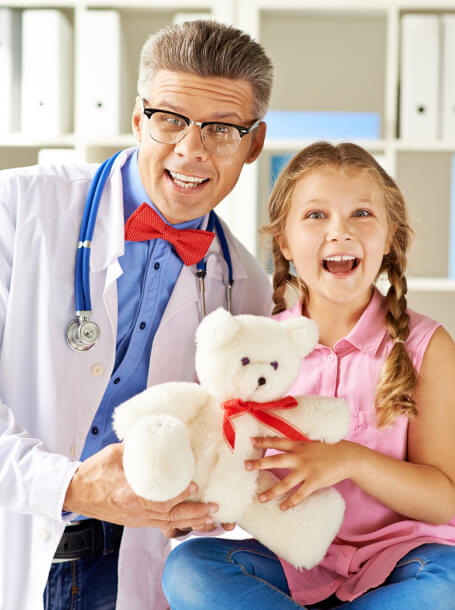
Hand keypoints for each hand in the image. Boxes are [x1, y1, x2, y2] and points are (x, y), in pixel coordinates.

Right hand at [64, 443, 217, 530]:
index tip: (193, 486)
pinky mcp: (136, 521)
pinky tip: (193, 522)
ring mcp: (136, 519)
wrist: (75, 492)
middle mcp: (134, 510)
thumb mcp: (114, 453)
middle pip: (169, 517)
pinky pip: (161, 525)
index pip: (157, 498)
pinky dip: (179, 525)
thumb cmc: (93, 472)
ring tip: (211, 518)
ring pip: (168, 524)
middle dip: (194, 513)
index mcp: (127, 493)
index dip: (177, 495)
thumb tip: (156, 432)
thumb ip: (136, 446)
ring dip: (191, 521)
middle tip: (213, 507)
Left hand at [245, 437, 353, 509]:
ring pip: (284, 483)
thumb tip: (284, 446)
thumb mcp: (310, 443)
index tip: (250, 442)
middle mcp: (299, 457)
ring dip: (271, 492)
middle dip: (259, 464)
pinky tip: (282, 507)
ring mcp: (306, 470)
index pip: (277, 442)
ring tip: (260, 498)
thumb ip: (297, 446)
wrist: (347, 457)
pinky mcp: (314, 482)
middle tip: (246, 466)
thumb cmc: (328, 450)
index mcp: (298, 445)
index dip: (263, 441)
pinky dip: (290, 502)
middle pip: (275, 460)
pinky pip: (299, 494)